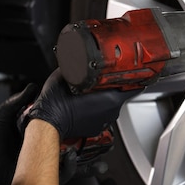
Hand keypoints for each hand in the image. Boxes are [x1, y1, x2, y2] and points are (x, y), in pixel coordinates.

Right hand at [21, 69, 141, 138]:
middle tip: (103, 79)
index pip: (135, 87)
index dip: (135, 78)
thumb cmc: (58, 101)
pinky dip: (96, 110)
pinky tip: (86, 105)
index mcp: (112, 98)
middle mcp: (111, 111)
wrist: (48, 122)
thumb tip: (78, 55)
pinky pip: (100, 115)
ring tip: (92, 93)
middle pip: (120, 94)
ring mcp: (104, 121)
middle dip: (114, 86)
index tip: (135, 73)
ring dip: (105, 99)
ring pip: (110, 105)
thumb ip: (78, 64)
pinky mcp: (95, 128)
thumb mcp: (68, 73)